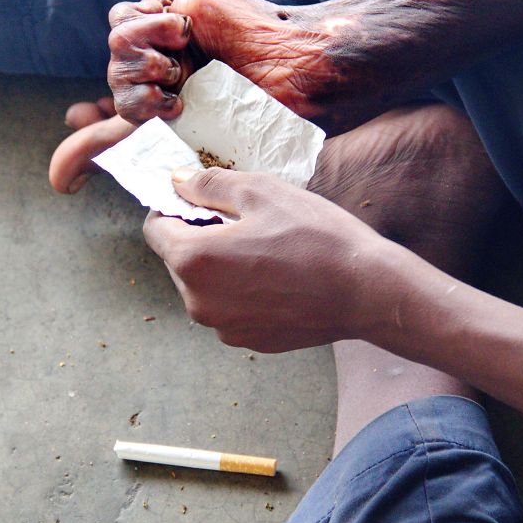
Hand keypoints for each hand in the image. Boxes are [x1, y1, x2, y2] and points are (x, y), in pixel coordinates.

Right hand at [109, 0, 336, 126]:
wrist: (285, 76)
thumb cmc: (258, 35)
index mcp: (170, 30)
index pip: (124, 16)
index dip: (143, 19)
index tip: (179, 24)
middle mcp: (162, 58)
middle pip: (117, 44)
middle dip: (143, 39)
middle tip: (181, 45)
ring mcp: (161, 91)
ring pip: (117, 77)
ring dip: (146, 69)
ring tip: (178, 77)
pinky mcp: (165, 122)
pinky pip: (130, 110)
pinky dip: (147, 103)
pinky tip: (178, 103)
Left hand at [143, 167, 387, 351]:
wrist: (367, 291)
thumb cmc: (316, 237)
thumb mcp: (262, 191)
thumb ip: (210, 185)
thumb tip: (178, 182)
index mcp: (194, 261)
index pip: (155, 229)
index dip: (173, 207)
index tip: (199, 199)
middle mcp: (199, 302)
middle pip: (179, 260)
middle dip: (199, 237)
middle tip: (242, 221)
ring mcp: (224, 328)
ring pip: (205, 286)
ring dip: (220, 265)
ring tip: (265, 249)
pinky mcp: (249, 341)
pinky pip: (230, 309)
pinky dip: (242, 291)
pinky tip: (278, 276)